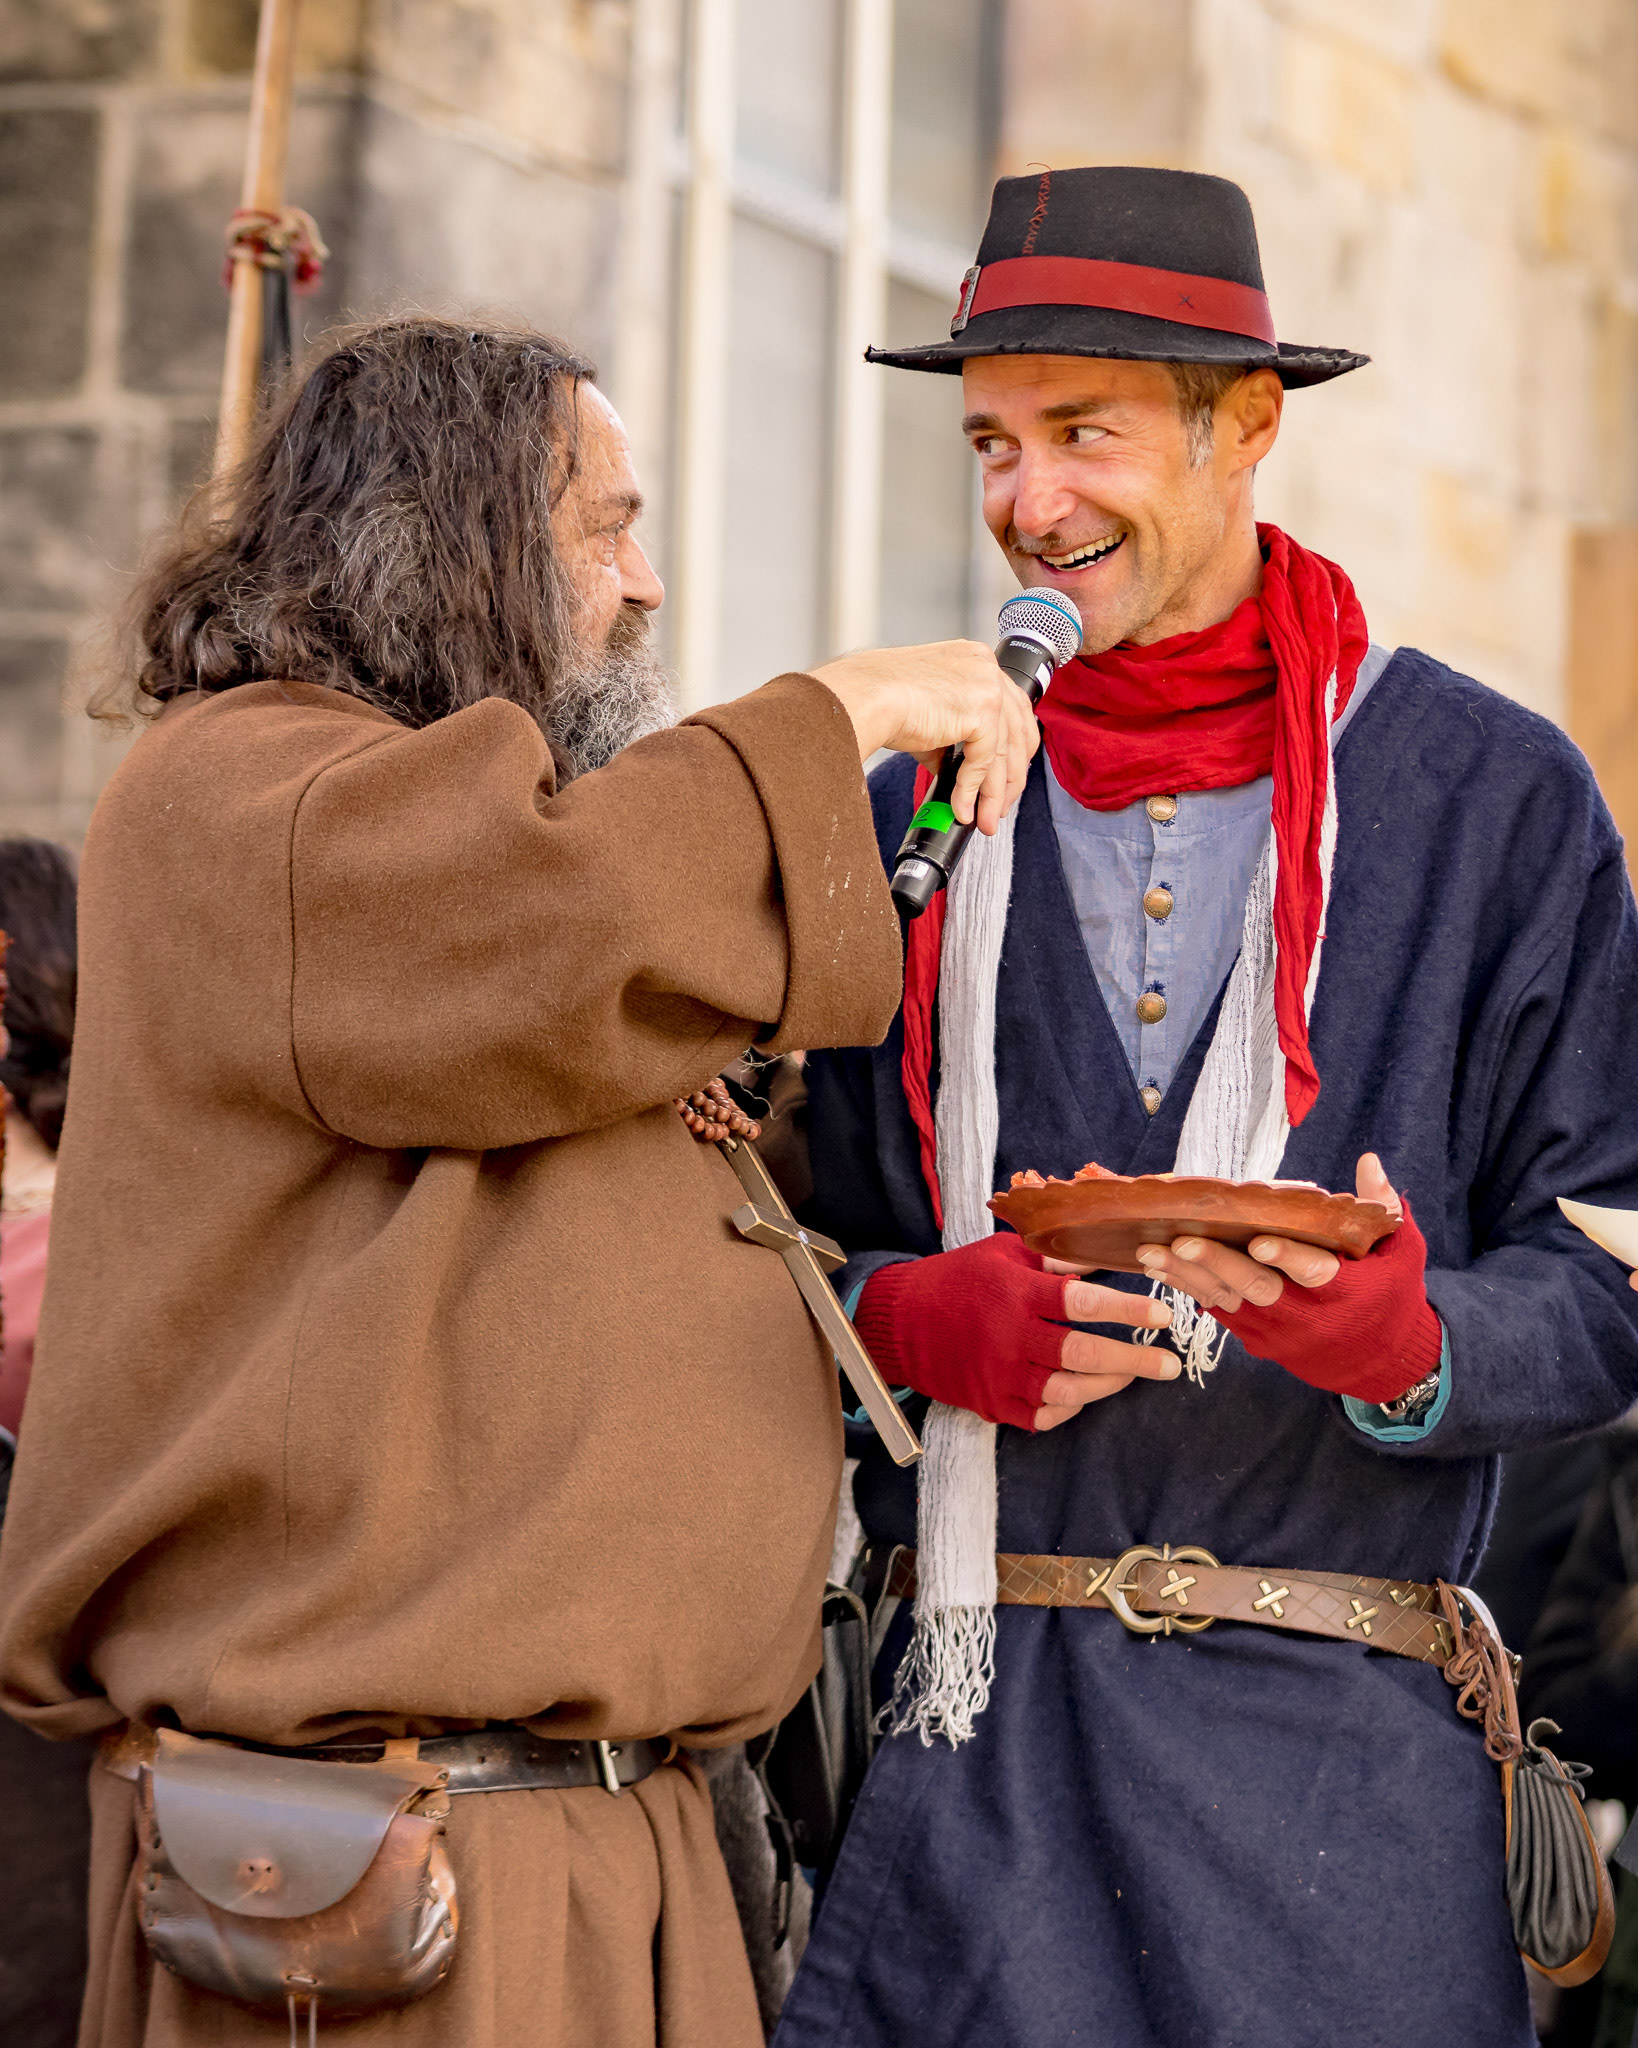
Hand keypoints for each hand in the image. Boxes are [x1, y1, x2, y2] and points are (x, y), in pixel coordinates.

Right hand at [813, 640, 1038, 838]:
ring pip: (1004, 751)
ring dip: (994, 793)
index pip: (1011, 710)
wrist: (864, 697)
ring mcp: (987, 685)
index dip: (1012, 751)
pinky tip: (962, 807)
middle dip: (1010, 777)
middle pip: (1017, 731)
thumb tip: (958, 770)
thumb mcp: (929, 715)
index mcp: (976, 660)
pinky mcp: (982, 708)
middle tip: (998, 808)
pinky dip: (974, 789)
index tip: (1004, 781)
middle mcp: (986, 666)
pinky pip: (985, 760)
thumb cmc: (880, 699)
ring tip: (984, 819)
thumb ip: (950, 737)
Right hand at [853, 1233, 1175, 1433]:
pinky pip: (1043, 1416)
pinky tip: (1086, 1391)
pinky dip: (1071, 1408)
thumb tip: (1104, 1255)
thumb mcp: (1003, 1254)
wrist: (899, 1322)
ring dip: (1108, 1384)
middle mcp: (1009, 1338)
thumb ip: (1055, 1258)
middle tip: (1169, 1364)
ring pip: (1068, 1391)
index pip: (1081, 1302)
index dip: (1126, 1309)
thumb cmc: (958, 1279)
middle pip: (1083, 1354)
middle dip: (1134, 1360)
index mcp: (1016, 1294)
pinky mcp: (991, 1404)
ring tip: (1132, 1373)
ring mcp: (999, 1376)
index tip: (1163, 1316)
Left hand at [1134, 1153, 1441, 1404]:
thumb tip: (1369, 1161)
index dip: (1287, 1258)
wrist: (1381, 1362)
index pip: (1313, 1271)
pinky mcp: (1257, 1337)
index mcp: (1344, 1290)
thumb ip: (1384, 1209)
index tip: (1259, 1242)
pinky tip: (1159, 1267)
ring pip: (1228, 1301)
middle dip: (1218, 1264)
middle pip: (1257, 1288)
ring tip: (1151, 1251)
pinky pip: (1218, 1310)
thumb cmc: (1391, 1296)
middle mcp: (1306, 1314)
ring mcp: (1277, 1329)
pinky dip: (1188, 1288)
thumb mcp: (1401, 1253)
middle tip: (1183, 1240)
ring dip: (1188, 1276)